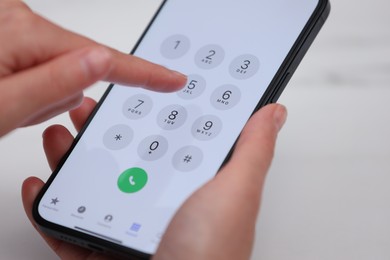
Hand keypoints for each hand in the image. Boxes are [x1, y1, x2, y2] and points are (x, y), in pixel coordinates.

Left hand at [0, 0, 185, 136]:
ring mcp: (15, 24)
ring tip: (12, 103)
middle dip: (60, 95)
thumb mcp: (4, 107)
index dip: (143, 73)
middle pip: (77, 66)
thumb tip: (103, 63)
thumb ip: (55, 85)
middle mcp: (20, 20)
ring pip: (61, 67)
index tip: (173, 79)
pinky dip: (35, 81)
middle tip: (24, 111)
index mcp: (24, 35)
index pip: (103, 59)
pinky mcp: (12, 32)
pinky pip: (45, 60)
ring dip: (44, 91)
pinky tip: (9, 88)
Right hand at [22, 97, 286, 259]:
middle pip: (128, 160)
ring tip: (62, 136)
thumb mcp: (236, 192)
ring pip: (95, 187)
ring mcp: (130, 230)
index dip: (155, 115)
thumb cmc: (210, 256)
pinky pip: (70, 226)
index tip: (137, 92)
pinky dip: (52, 206)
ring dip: (73, 159)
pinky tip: (44, 185)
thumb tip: (272, 114)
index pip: (173, 142)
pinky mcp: (101, 253)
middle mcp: (163, 208)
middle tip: (89, 110)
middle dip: (105, 131)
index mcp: (195, 190)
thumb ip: (252, 151)